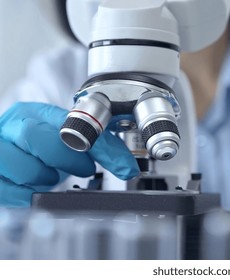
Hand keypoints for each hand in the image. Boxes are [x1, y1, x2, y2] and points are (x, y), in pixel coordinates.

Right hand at [0, 102, 139, 206]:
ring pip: (22, 165)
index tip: (123, 166)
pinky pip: (6, 189)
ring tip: (49, 177)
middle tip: (81, 168)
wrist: (6, 156)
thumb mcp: (67, 143)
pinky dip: (24, 195)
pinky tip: (31, 191)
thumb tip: (127, 168)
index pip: (73, 122)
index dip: (100, 146)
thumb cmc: (38, 151)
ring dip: (43, 177)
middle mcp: (12, 126)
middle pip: (35, 136)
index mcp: (36, 113)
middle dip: (65, 158)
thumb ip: (98, 149)